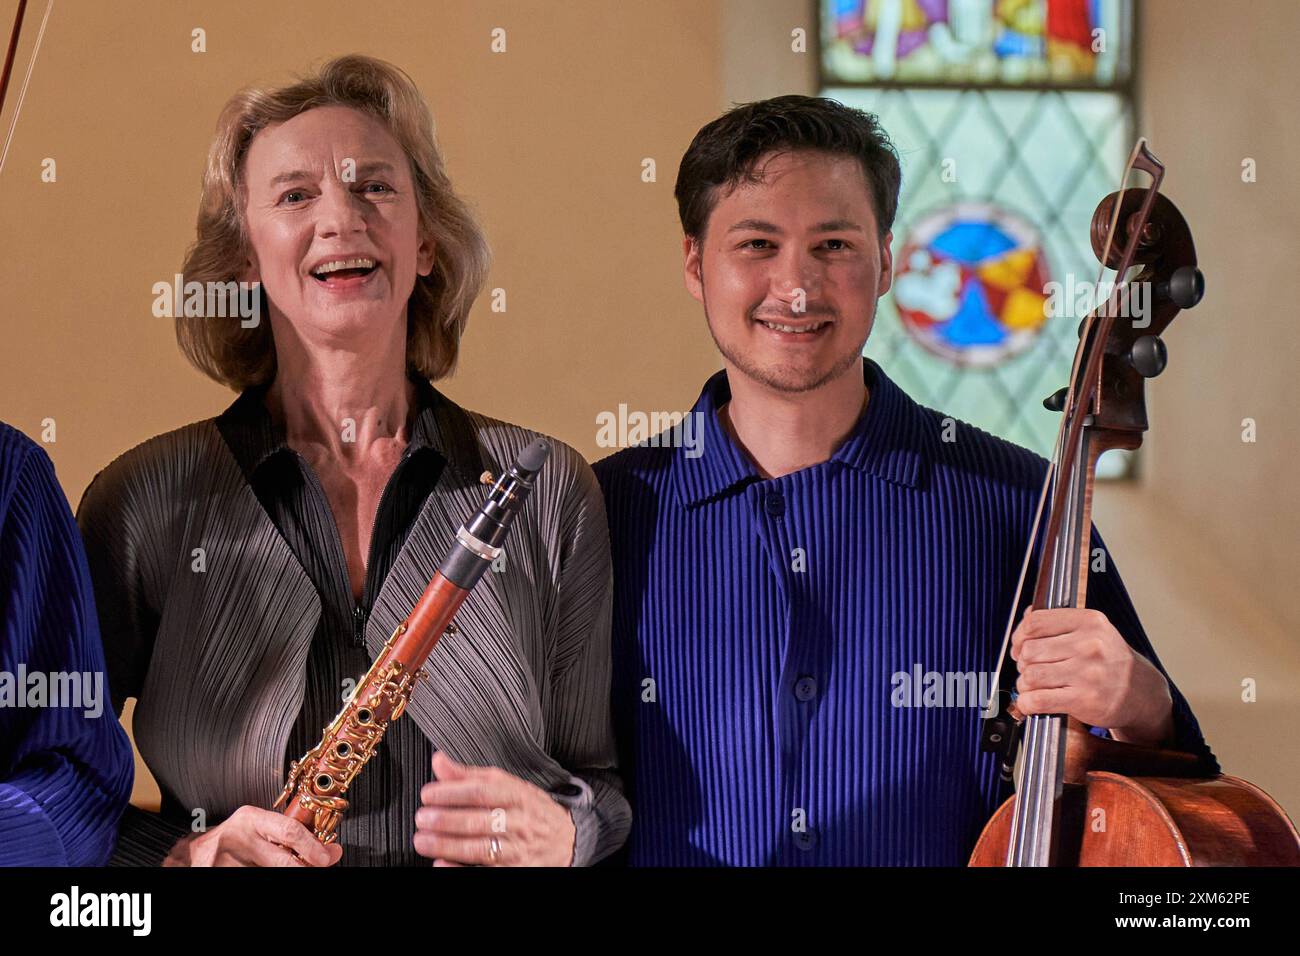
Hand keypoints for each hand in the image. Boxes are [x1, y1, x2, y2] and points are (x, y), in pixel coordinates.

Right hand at [163, 805, 343, 867]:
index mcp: (250, 819)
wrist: (191, 854)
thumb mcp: (255, 825)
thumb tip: (322, 846)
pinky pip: (255, 880)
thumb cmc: (231, 837)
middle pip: (282, 862)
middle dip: (306, 867)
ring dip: (287, 873)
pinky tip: (266, 871)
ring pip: (270, 874)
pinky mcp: (218, 877)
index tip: (330, 855)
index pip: (289, 831)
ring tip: (295, 867)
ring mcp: (227, 864)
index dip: (314, 847)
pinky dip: (265, 877)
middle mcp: (239, 840)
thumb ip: (282, 832)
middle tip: (321, 866)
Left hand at [413, 751, 576, 866]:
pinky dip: (460, 870)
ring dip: (447, 845)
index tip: (429, 794)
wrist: (567, 839)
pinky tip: (441, 865)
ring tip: (423, 840)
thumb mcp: (507, 785)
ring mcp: (518, 849)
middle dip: (446, 820)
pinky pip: (486, 872)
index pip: (483, 792)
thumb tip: (439, 760)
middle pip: (479, 821)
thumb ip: (470, 776)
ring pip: (481, 848)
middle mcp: (519, 822)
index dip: (452, 793)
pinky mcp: (515, 870)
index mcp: (516, 795)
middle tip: (422, 818)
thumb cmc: (530, 809)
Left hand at [1010, 607, 1174, 746]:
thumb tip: (1026, 615)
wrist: (1142, 693)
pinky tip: (1032, 702)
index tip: (1019, 647)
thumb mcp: (1093, 631)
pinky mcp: (1084, 700)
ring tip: (1034, 687)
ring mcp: (1088, 673)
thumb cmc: (1110, 661)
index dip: (1019, 636)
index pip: (1035, 622)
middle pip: (1030, 650)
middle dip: (1023, 663)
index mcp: (1090, 622)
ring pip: (1031, 675)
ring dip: (1025, 684)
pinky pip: (1038, 700)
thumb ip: (1059, 622)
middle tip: (1031, 670)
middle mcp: (1090, 645)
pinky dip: (1027, 703)